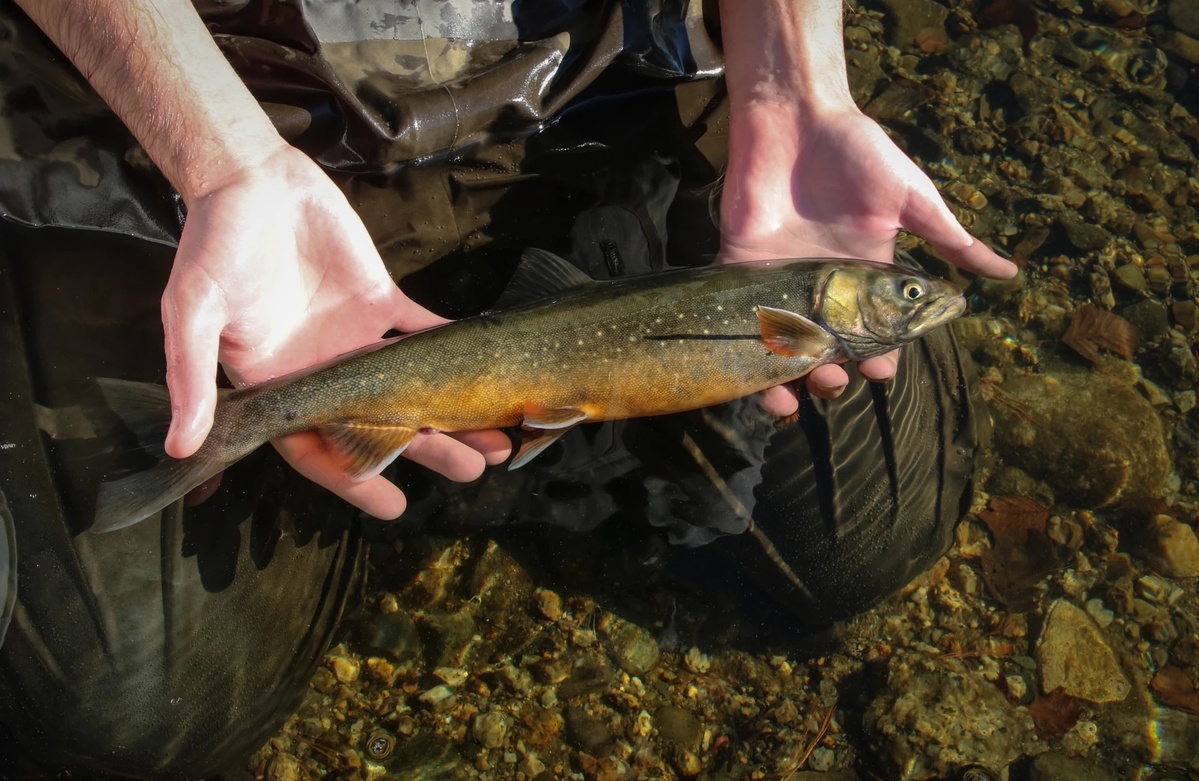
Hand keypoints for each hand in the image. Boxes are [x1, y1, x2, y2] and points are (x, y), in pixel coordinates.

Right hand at [162, 144, 510, 517]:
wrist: (248, 179)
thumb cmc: (212, 246)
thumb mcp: (191, 312)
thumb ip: (189, 377)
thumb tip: (178, 446)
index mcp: (279, 385)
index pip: (319, 449)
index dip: (355, 480)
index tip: (394, 508)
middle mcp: (322, 371)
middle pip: (381, 424)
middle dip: (427, 449)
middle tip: (474, 470)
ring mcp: (354, 338)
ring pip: (410, 385)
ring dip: (452, 409)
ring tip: (497, 437)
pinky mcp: (379, 300)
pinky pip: (423, 330)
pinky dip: (453, 347)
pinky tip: (489, 367)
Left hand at [720, 101, 1016, 414]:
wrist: (798, 118)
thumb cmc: (860, 154)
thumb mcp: (914, 200)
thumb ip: (951, 240)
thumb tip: (1009, 275)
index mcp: (864, 279)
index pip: (873, 336)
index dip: (878, 360)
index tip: (880, 371)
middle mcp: (822, 289)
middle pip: (826, 352)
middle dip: (833, 376)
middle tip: (837, 377)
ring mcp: (780, 282)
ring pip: (779, 349)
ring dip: (786, 379)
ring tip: (794, 390)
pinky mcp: (740, 269)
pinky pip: (736, 320)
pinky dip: (742, 351)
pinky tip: (751, 375)